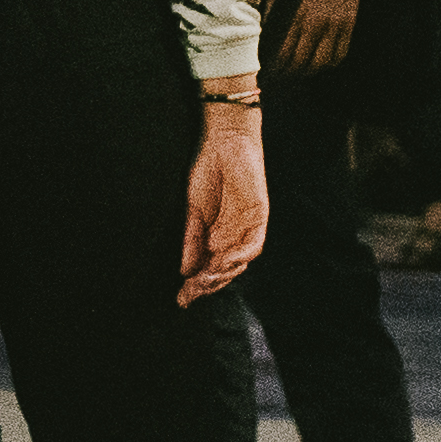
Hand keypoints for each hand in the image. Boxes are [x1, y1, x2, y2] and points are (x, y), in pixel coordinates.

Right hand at [179, 103, 269, 301]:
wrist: (223, 142)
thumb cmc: (208, 172)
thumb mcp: (193, 210)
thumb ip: (192, 240)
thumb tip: (184, 270)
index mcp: (218, 236)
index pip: (208, 267)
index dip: (196, 285)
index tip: (181, 299)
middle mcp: (234, 236)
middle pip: (224, 271)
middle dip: (207, 285)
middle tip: (190, 293)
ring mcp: (248, 228)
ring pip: (240, 263)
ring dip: (223, 274)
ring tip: (205, 280)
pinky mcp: (260, 217)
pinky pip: (254, 244)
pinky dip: (241, 255)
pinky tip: (225, 261)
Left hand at [276, 0, 367, 73]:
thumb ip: (271, 19)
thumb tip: (262, 44)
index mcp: (294, 15)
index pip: (283, 53)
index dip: (274, 70)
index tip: (267, 76)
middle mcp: (315, 23)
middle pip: (301, 63)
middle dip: (288, 76)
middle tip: (280, 81)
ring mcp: (334, 25)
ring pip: (322, 63)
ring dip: (308, 73)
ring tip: (298, 75)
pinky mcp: (348, 25)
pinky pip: (340, 54)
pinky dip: (329, 64)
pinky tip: (319, 65)